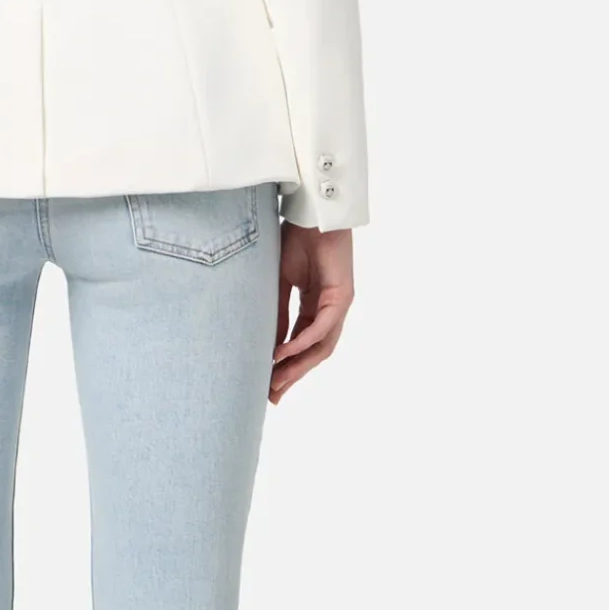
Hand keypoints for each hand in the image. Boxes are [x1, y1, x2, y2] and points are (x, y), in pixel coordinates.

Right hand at [272, 225, 354, 403]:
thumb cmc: (297, 240)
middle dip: (292, 375)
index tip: (267, 384)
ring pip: (321, 347)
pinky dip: (302, 343)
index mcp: (316, 306)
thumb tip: (270, 346)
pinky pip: (321, 328)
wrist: (311, 213)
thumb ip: (278, 315)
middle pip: (313, 352)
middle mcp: (330, 310)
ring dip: (298, 366)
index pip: (301, 344)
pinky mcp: (342, 298)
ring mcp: (338, 305)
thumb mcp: (280, 284)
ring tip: (276, 381)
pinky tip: (284, 354)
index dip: (285, 365)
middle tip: (272, 396)